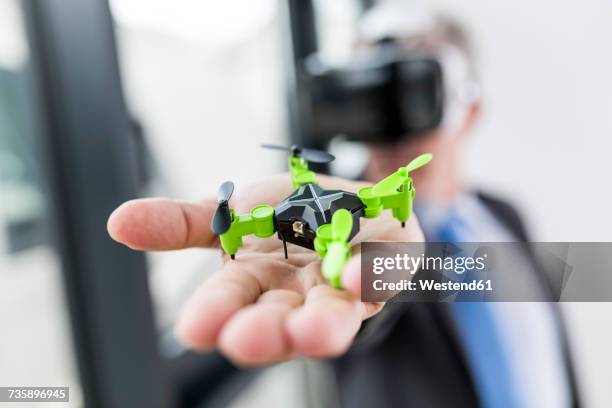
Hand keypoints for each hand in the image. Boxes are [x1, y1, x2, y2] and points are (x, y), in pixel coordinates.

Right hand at [107, 174, 422, 365]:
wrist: (353, 204)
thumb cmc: (294, 212)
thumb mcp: (238, 206)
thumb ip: (184, 220)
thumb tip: (119, 222)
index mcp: (254, 275)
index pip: (227, 299)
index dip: (213, 312)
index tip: (196, 328)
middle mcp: (292, 293)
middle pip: (275, 319)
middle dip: (260, 332)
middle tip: (246, 341)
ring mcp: (335, 289)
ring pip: (327, 314)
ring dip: (320, 325)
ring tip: (315, 332)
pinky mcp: (377, 277)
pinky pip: (377, 278)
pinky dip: (370, 276)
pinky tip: (360, 277)